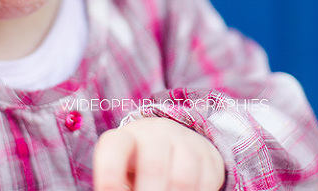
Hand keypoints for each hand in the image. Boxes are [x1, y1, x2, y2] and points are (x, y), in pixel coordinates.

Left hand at [93, 117, 224, 190]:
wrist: (173, 142)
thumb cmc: (137, 166)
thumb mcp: (122, 172)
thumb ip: (119, 185)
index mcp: (125, 137)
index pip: (115, 148)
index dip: (110, 175)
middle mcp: (155, 133)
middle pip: (153, 167)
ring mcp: (185, 140)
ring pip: (183, 177)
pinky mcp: (208, 154)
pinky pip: (207, 182)